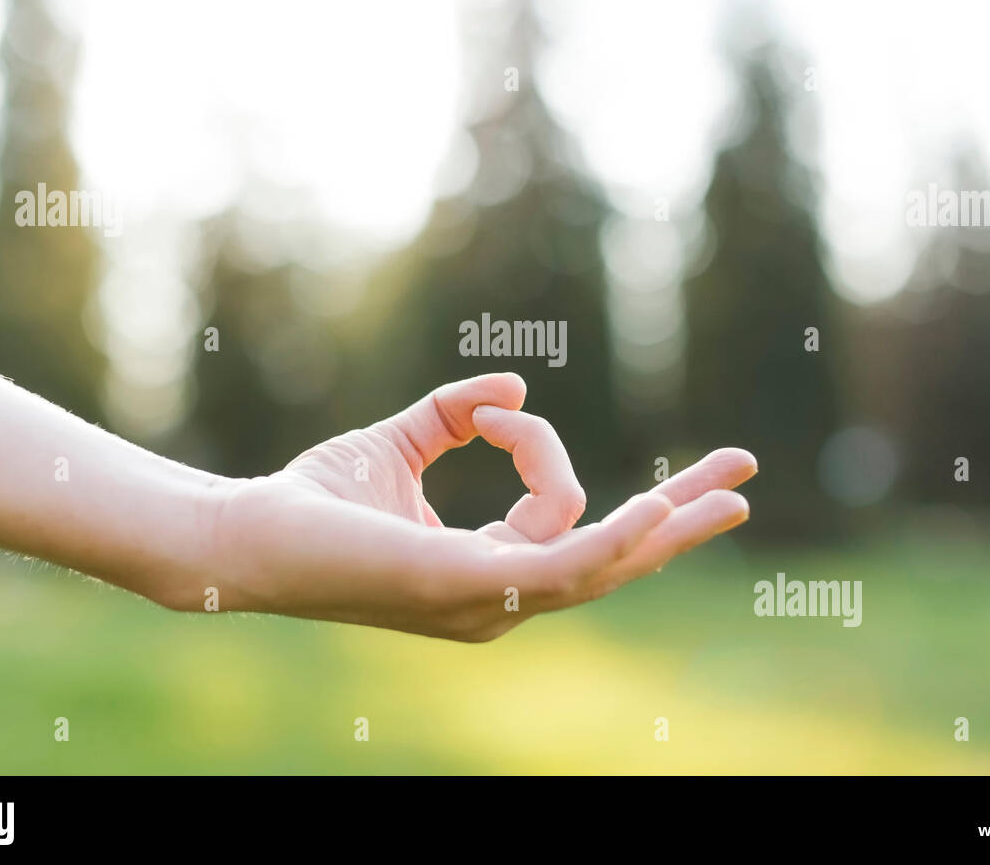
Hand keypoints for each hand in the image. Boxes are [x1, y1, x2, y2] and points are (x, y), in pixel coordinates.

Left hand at [204, 373, 755, 640]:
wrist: (246, 533)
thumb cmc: (314, 500)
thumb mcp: (399, 444)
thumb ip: (453, 414)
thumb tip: (514, 389)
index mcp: (489, 572)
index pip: (563, 514)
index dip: (540, 450)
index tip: (491, 413)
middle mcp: (501, 597)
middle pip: (615, 558)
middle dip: (682, 520)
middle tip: (743, 482)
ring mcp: (490, 601)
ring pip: (604, 563)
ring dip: (669, 526)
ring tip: (728, 492)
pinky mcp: (467, 586)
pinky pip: (564, 566)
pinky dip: (617, 538)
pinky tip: (659, 509)